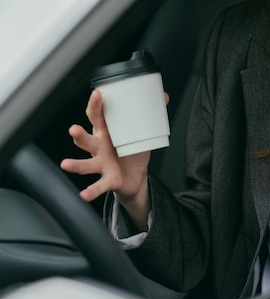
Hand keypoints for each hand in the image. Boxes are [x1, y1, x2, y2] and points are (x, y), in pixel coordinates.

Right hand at [60, 90, 162, 228]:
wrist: (135, 178)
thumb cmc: (133, 151)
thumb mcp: (142, 133)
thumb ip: (150, 115)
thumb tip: (164, 96)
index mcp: (107, 133)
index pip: (97, 116)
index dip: (95, 105)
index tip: (97, 94)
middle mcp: (99, 148)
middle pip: (86, 139)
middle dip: (79, 135)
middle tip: (73, 130)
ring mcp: (101, 164)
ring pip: (85, 163)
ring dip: (76, 164)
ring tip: (66, 164)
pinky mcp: (107, 180)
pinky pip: (98, 186)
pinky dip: (91, 191)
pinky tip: (84, 195)